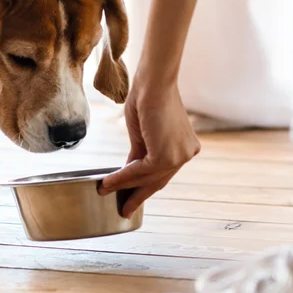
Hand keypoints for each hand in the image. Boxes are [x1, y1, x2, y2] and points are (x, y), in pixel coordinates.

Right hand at [99, 77, 200, 217]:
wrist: (153, 82)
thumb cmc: (146, 98)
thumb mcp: (141, 133)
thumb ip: (139, 154)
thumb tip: (128, 173)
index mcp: (184, 147)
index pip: (161, 172)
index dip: (143, 186)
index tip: (130, 197)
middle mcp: (186, 153)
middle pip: (158, 180)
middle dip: (138, 194)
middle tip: (124, 209)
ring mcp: (180, 155)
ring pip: (148, 178)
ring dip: (124, 185)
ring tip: (105, 190)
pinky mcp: (168, 155)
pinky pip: (141, 171)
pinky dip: (123, 177)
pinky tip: (109, 181)